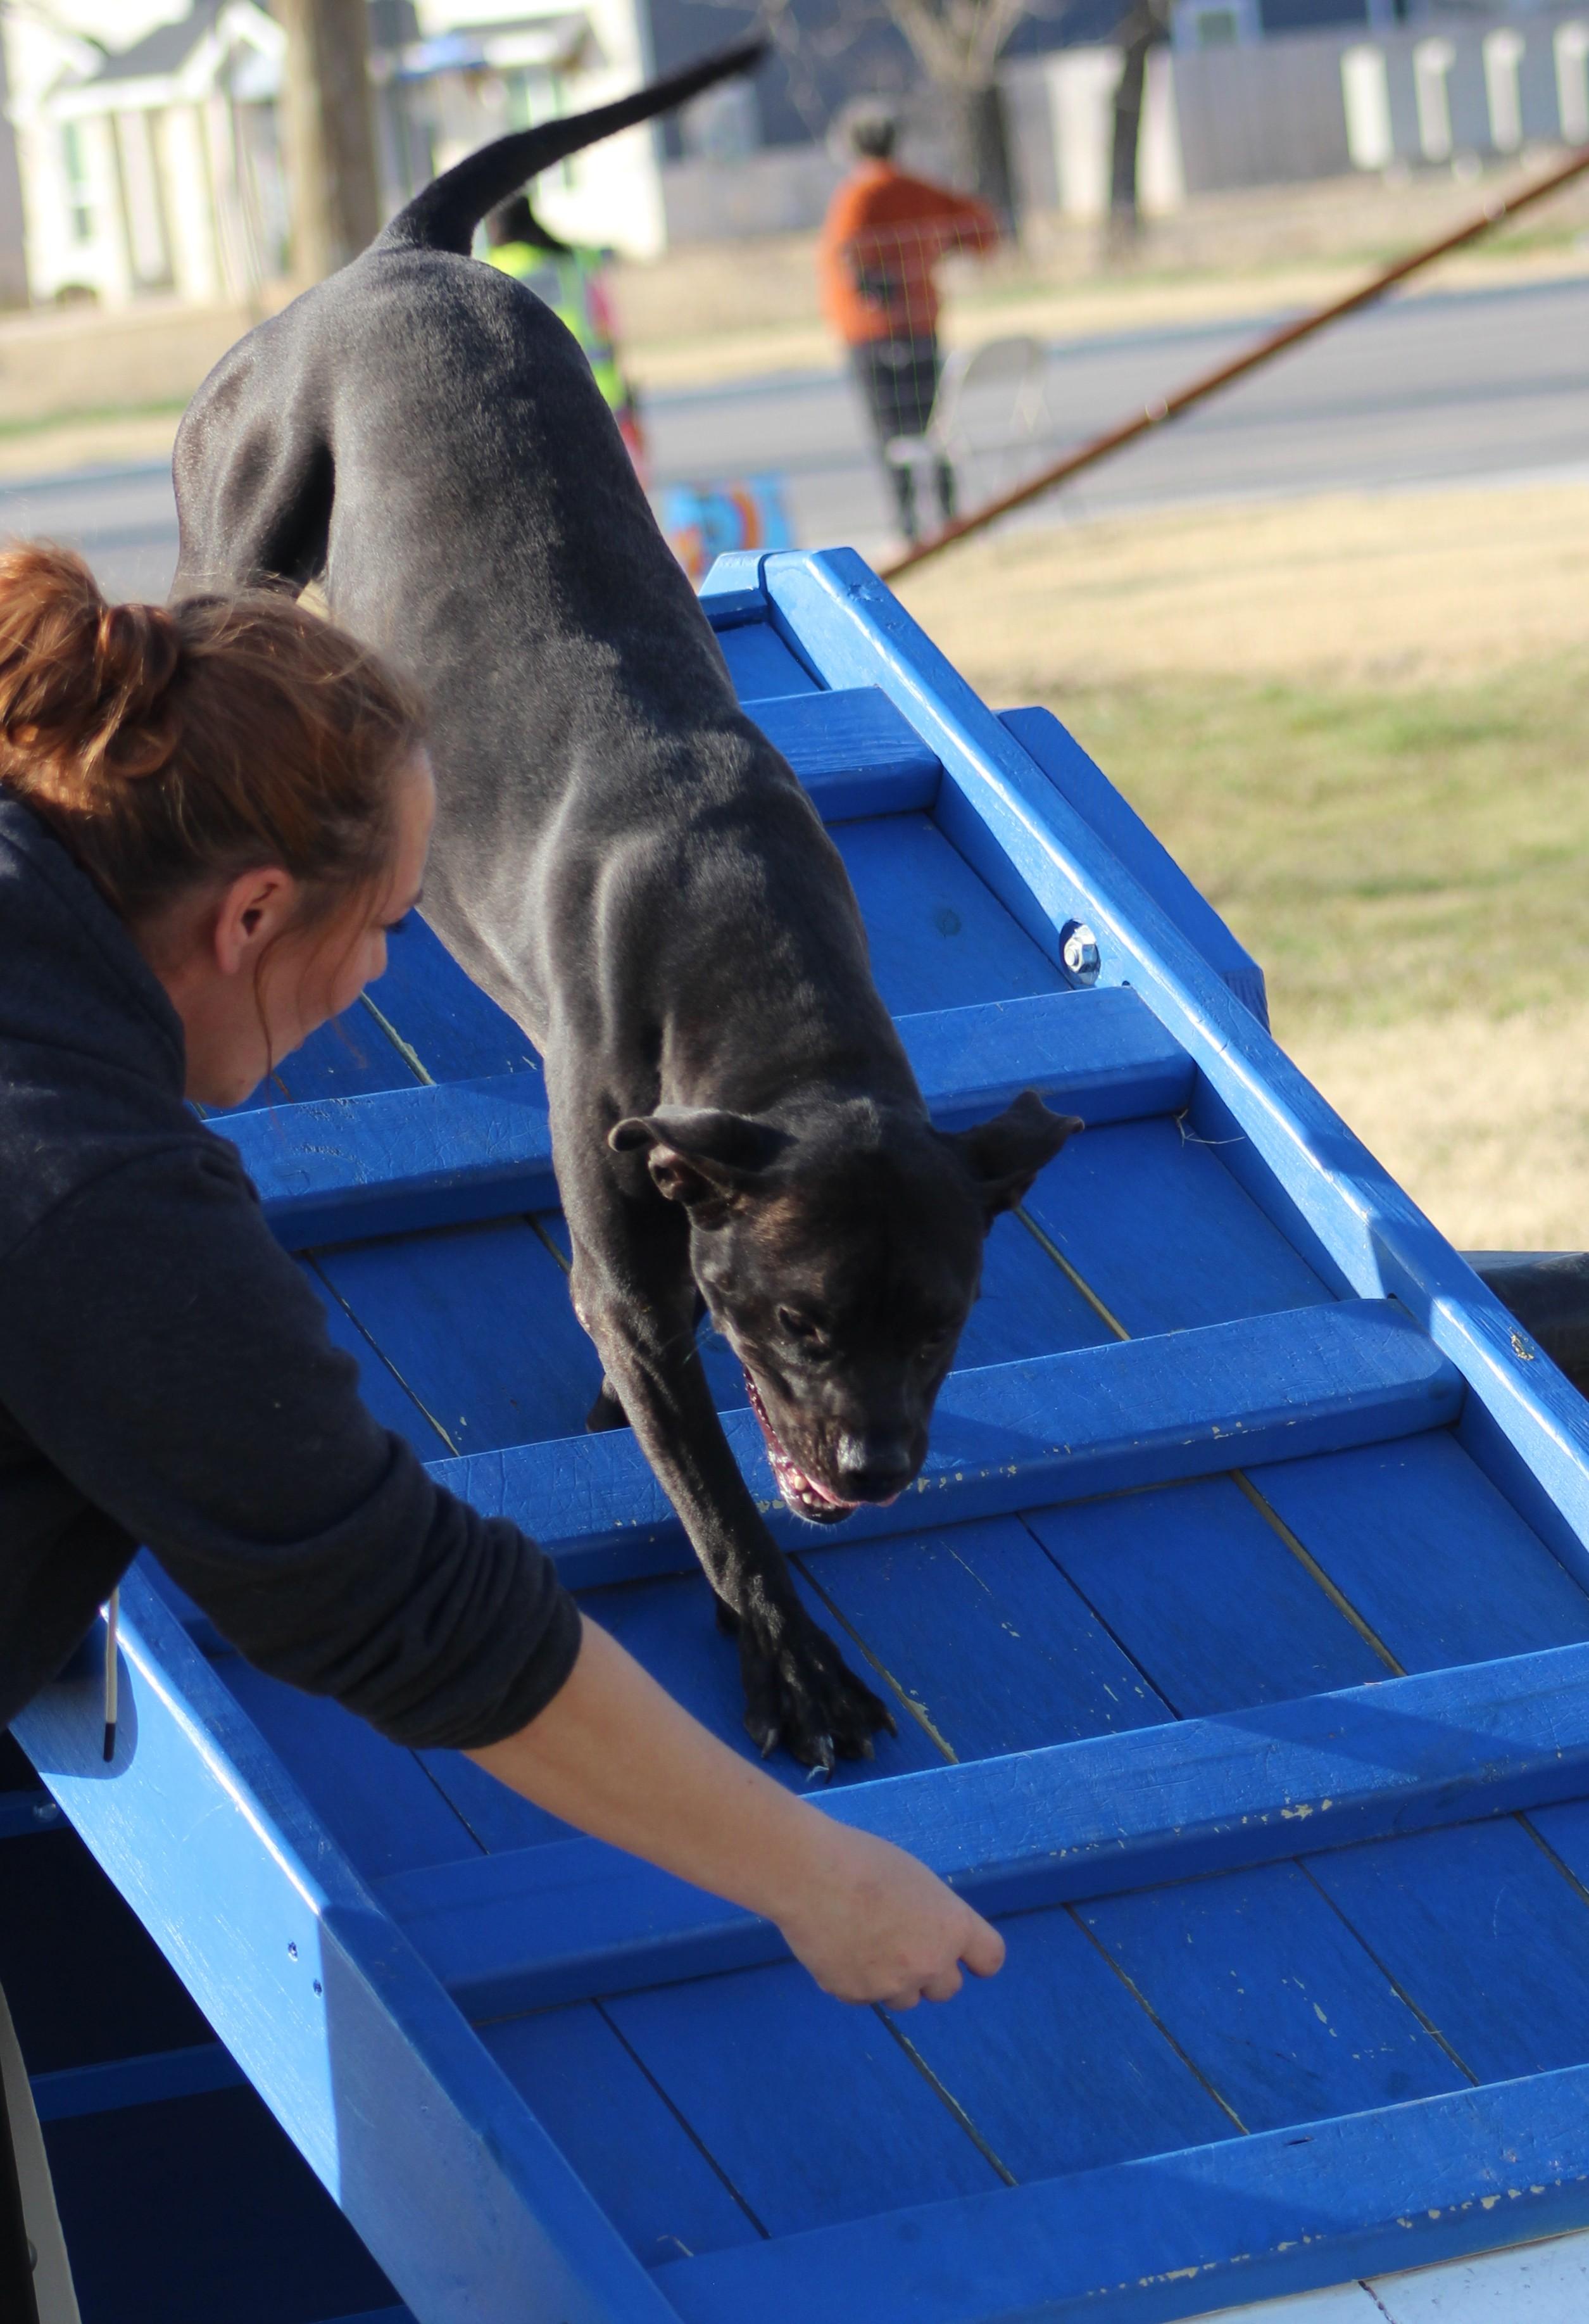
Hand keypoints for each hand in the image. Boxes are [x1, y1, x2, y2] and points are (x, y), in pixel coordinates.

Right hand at [773, 1818, 1004, 2009]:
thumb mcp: (916, 1880)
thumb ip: (932, 1916)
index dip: (975, 1957)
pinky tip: (837, 1947)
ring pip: (906, 1998)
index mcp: (952, 1928)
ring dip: (894, 1980)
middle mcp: (930, 1964)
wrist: (809, 1874)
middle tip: (901, 1943)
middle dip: (930, 1972)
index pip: (990, 1959)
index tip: (963, 1954)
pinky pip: (866, 1996)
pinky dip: (857, 1979)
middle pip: (947, 1988)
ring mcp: (892, 1985)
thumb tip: (928, 1935)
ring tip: (864, 1942)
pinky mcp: (855, 1997)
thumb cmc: (863, 1860)